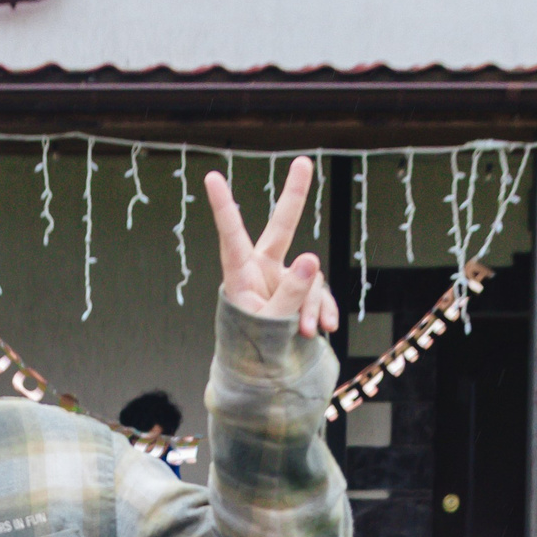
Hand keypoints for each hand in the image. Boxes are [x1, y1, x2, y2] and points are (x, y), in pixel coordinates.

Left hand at [205, 159, 340, 338]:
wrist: (263, 375)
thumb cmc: (254, 349)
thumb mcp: (271, 325)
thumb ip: (291, 294)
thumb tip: (312, 258)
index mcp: (241, 276)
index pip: (232, 237)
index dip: (224, 207)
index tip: (211, 178)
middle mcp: (263, 271)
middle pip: (281, 228)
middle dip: (295, 196)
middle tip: (303, 161)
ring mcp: (285, 279)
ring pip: (310, 278)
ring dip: (311, 305)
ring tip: (305, 332)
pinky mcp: (302, 292)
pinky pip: (320, 293)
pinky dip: (323, 311)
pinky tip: (325, 329)